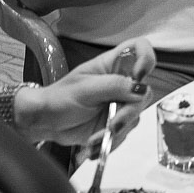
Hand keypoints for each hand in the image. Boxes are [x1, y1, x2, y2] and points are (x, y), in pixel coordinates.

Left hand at [21, 40, 156, 146]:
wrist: (47, 122)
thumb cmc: (59, 98)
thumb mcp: (84, 89)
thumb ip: (113, 86)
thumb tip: (141, 89)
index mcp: (112, 64)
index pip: (139, 48)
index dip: (146, 58)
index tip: (139, 76)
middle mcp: (121, 82)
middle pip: (144, 91)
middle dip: (128, 113)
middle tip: (112, 126)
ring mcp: (120, 103)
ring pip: (135, 116)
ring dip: (116, 131)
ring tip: (94, 139)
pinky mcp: (117, 122)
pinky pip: (126, 133)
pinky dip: (111, 142)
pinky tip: (93, 144)